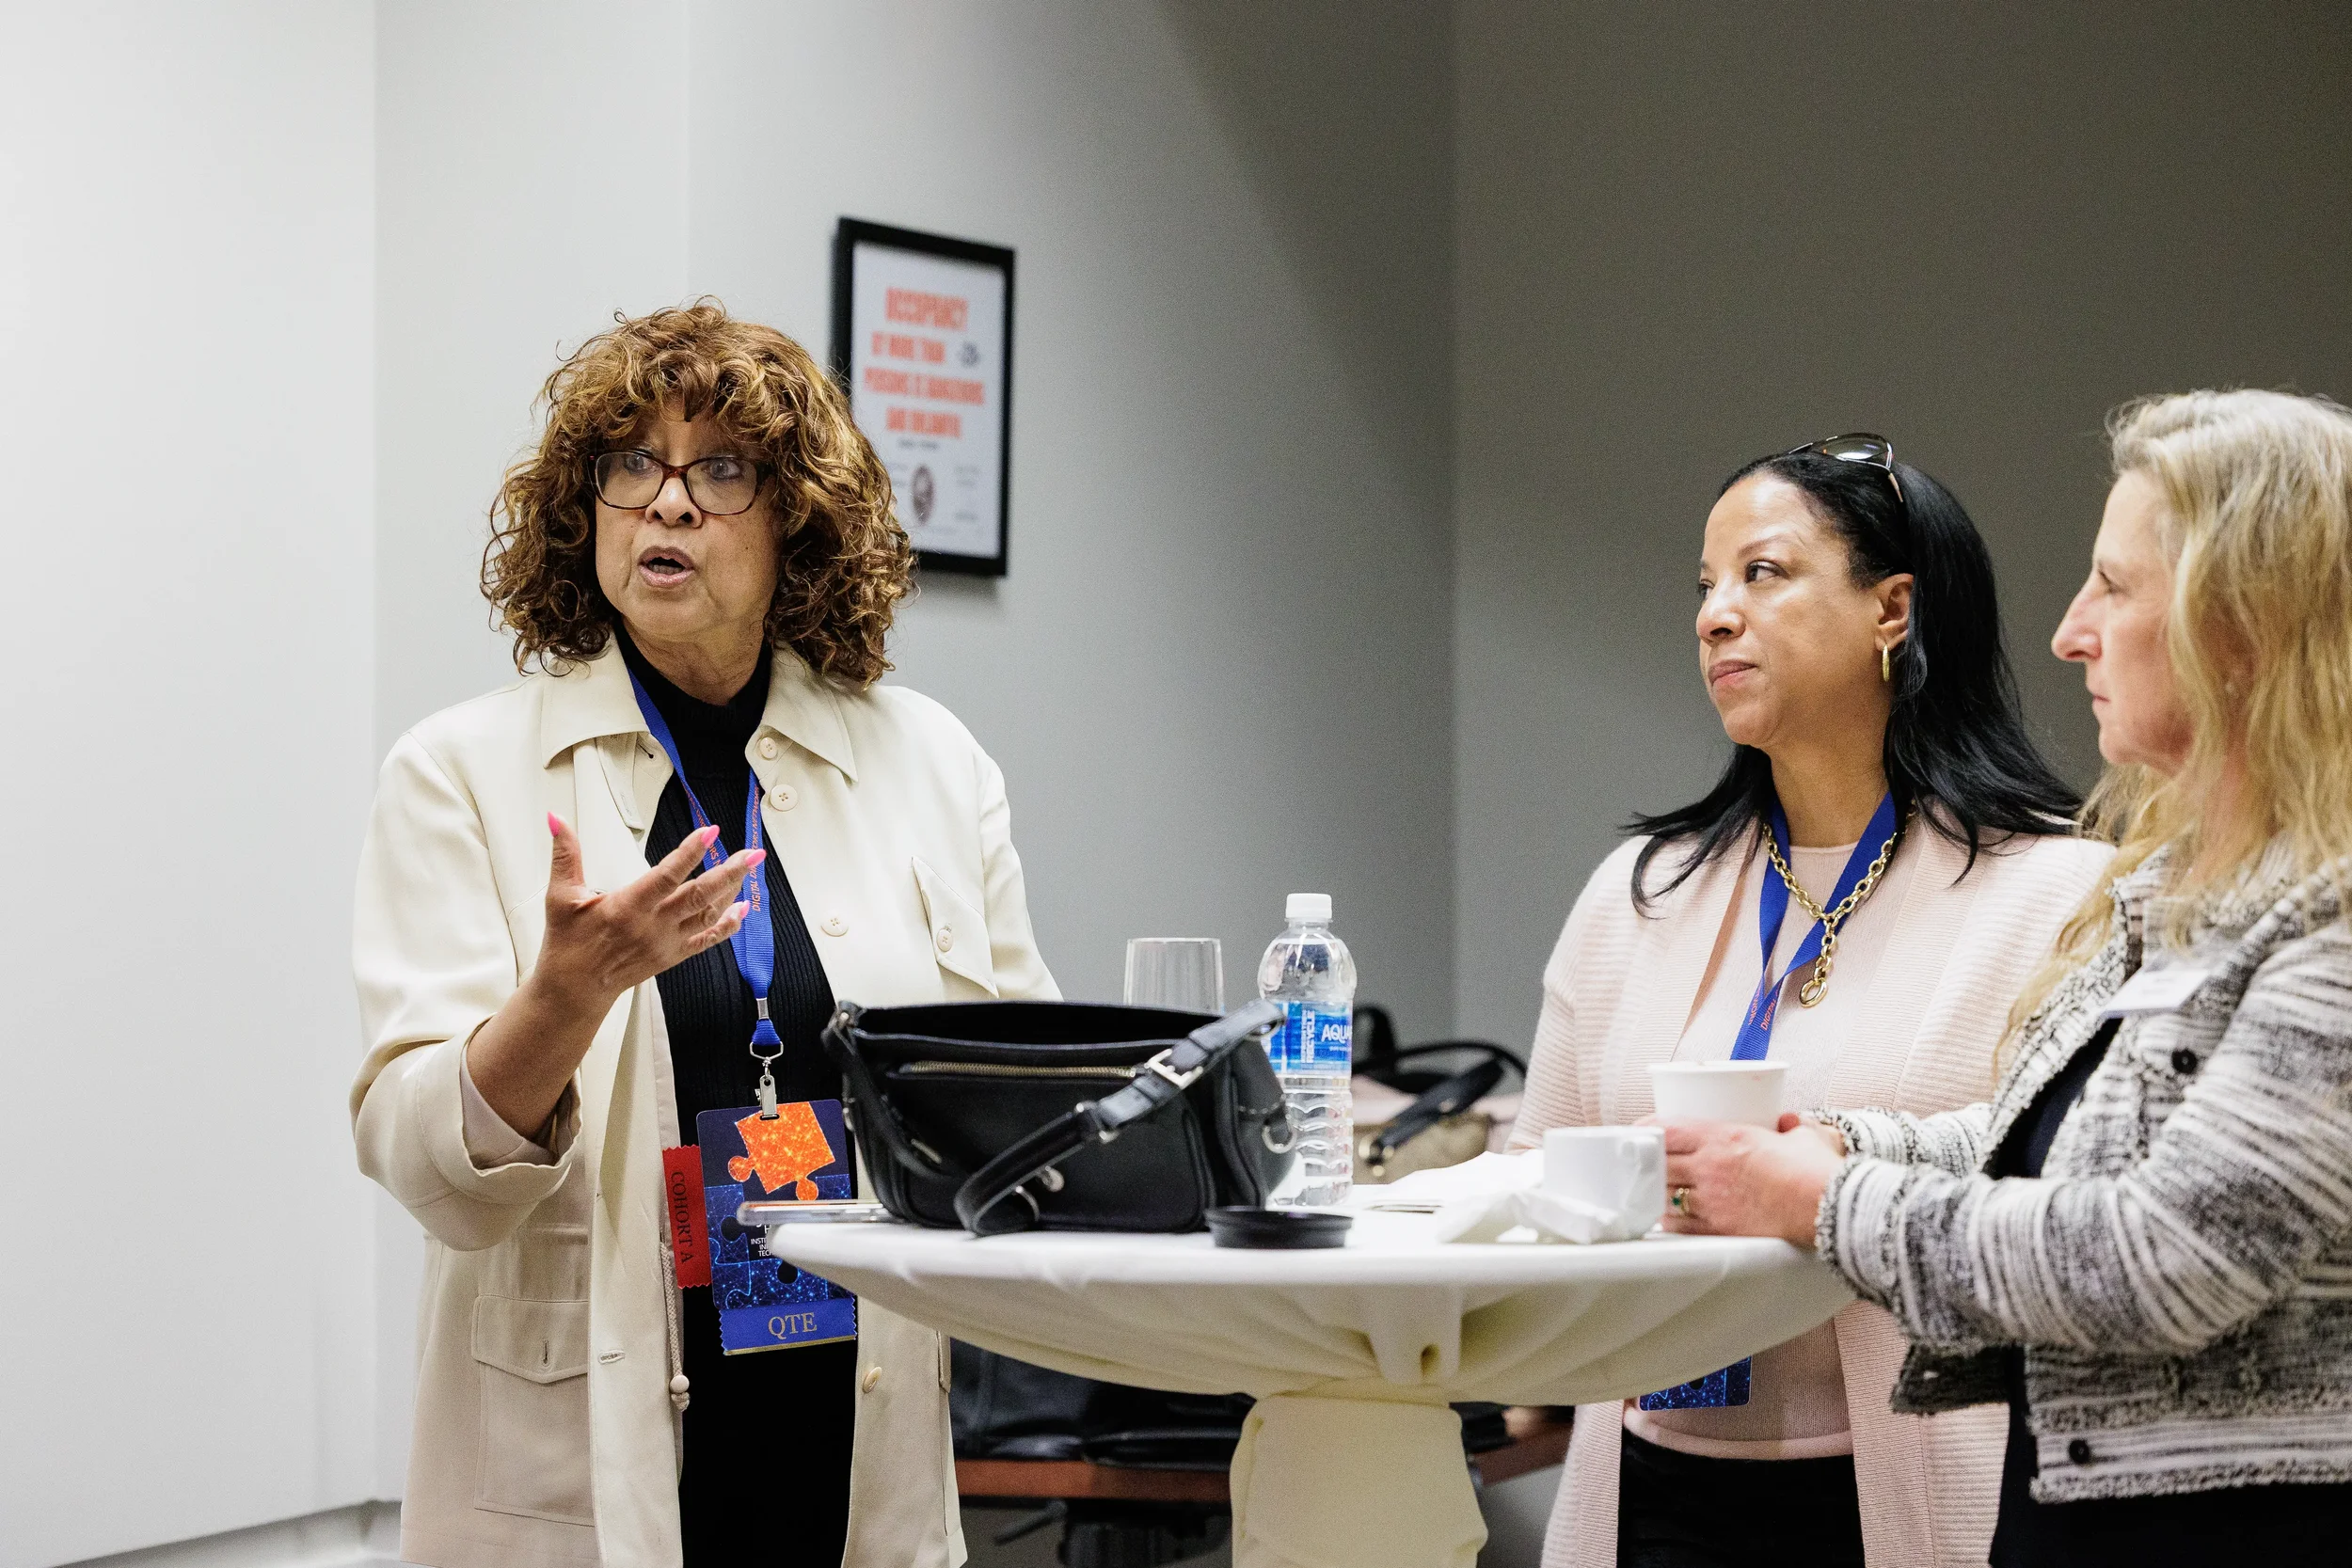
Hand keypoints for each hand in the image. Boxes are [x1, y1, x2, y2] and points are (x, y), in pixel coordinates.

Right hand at [533, 812, 759, 1004]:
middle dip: (729, 872)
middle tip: (753, 853)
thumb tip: (557, 819)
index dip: (690, 853)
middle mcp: (653, 926)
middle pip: (699, 894)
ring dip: (732, 890)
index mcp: (627, 907)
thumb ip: (565, 855)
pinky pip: (708, 940)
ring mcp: (667, 942)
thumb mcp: (561, 896)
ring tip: (749, 867)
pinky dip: (728, 925)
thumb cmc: (568, 943)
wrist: (575, 990)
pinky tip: (744, 908)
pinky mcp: (673, 956)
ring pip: (708, 913)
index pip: (666, 875)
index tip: (710, 832)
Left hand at [1660, 1116, 1845, 1247]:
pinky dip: (1671, 1220)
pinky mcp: (1720, 1229)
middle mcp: (1711, 1166)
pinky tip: (1671, 1217)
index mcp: (1724, 1137)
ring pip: (1665, 1195)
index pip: (1667, 1129)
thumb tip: (1791, 1121)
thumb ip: (1792, 1127)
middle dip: (1649, 1162)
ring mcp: (1713, 1199)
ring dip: (1658, 1192)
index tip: (1641, 1131)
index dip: (1647, 1129)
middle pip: (1659, 1163)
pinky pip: (1680, 1225)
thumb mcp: (1803, 1137)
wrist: (1830, 1207)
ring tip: (1657, 1190)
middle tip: (1646, 1162)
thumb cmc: (1818, 1170)